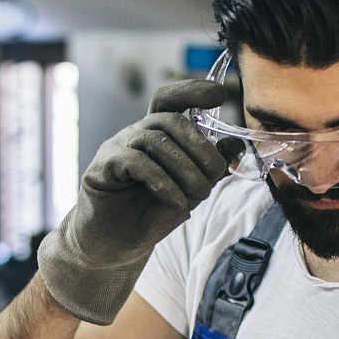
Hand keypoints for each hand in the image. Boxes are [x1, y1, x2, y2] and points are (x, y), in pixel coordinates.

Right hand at [36, 80, 239, 325]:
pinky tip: (176, 201)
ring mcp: (116, 148)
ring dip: (186, 168)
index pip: (171, 99)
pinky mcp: (102, 168)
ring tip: (198, 195)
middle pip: (170, 120)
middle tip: (216, 174)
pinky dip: (163, 182)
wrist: (114, 247)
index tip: (221, 95)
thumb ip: (208, 169)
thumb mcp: (187, 191)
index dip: (194, 90)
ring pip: (156, 140)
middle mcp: (135, 135)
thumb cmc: (148, 217)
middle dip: (200, 146)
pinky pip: (137, 163)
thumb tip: (235, 146)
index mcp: (155, 135)